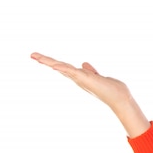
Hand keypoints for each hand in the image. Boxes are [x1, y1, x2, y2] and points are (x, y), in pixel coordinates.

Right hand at [30, 52, 149, 136]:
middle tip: (32, 55)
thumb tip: (84, 64)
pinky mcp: (86, 79)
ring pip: (62, 68)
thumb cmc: (111, 89)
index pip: (64, 67)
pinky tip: (54, 65)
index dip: (53, 62)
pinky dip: (63, 68)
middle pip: (59, 67)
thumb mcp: (98, 77)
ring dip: (49, 62)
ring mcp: (81, 79)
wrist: (120, 98)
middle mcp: (78, 78)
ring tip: (36, 56)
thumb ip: (90, 71)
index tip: (40, 57)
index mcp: (80, 77)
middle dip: (46, 61)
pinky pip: (72, 72)